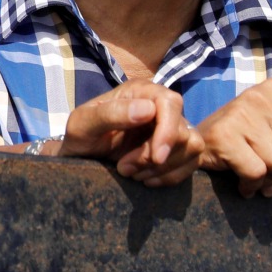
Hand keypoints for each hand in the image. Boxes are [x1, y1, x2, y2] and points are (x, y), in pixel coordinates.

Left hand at [53, 79, 201, 186]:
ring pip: (192, 148)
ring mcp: (172, 126)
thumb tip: (148, 109)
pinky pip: (192, 164)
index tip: (155, 157)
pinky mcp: (177, 148)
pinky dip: (170, 177)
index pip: (170, 103)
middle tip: (125, 168)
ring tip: (132, 174)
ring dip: (164, 169)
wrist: (81, 156)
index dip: (168, 132)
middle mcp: (159, 105)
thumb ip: (110, 113)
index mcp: (139, 91)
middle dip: (156, 157)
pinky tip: (145, 179)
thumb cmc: (80, 136)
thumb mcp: (83, 124)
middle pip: (183, 130)